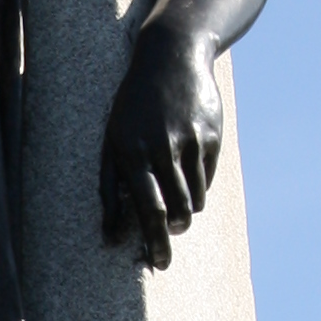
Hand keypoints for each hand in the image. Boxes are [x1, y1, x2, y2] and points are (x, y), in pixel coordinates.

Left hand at [100, 16, 222, 267]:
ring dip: (185, 211)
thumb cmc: (133, 107)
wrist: (171, 57)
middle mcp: (162, 147)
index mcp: (132, 151)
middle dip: (172, 234)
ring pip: (195, 199)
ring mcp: (190, 141)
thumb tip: (109, 238)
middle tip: (167, 244)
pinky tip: (185, 169)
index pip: (148, 208)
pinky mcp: (211, 135)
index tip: (159, 262)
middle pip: (176, 209)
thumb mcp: (111, 141)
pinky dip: (198, 185)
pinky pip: (207, 178)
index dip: (154, 240)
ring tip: (173, 204)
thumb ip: (111, 189)